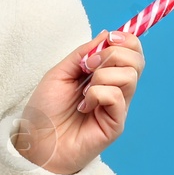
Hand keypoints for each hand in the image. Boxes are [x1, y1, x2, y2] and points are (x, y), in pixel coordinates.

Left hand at [11, 29, 144, 174]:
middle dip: (113, 54)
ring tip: (84, 91)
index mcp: (106, 75)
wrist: (35, 140)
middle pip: (137, 61)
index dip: (127, 40)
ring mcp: (117, 108)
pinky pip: (117, 97)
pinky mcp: (115, 124)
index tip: (109, 39)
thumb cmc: (46, 109)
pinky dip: (97, 94)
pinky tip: (84, 107)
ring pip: (129, 76)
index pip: (132, 52)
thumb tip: (107, 34)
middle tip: (89, 67)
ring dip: (102, 76)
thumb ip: (83, 53)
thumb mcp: (60, 72)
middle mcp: (116, 90)